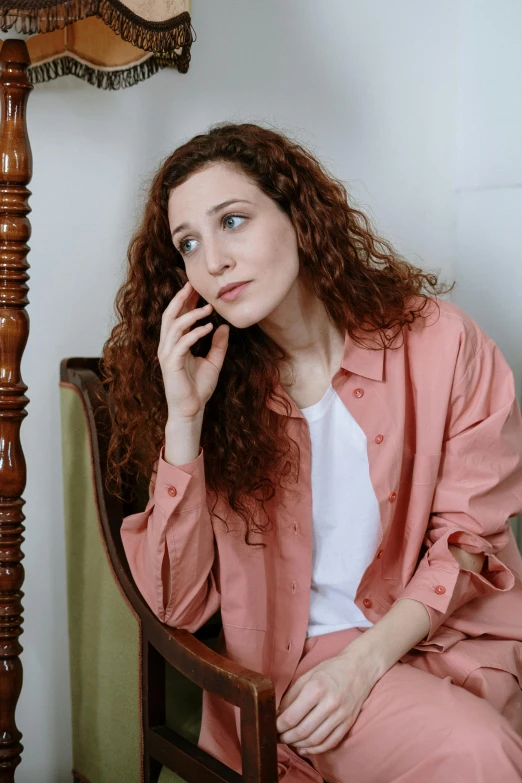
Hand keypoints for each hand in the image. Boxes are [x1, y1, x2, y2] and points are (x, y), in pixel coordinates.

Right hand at [158, 281, 229, 419]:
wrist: (191, 410)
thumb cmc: (198, 388)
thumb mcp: (214, 362)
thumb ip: (218, 345)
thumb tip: (225, 327)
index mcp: (175, 344)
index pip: (177, 316)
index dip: (186, 301)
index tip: (196, 287)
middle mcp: (167, 346)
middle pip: (170, 315)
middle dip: (181, 298)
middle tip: (193, 284)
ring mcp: (167, 354)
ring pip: (174, 326)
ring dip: (192, 315)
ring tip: (209, 308)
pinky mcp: (171, 364)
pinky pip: (181, 343)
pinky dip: (195, 333)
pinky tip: (208, 328)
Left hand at [275, 649, 376, 755]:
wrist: (360, 669)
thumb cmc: (330, 670)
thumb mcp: (307, 676)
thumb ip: (291, 695)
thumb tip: (278, 714)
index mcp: (316, 689)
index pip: (291, 717)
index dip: (278, 726)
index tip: (271, 727)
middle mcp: (329, 704)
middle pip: (302, 731)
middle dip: (286, 738)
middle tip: (277, 737)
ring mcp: (340, 716)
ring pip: (315, 740)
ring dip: (298, 745)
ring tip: (289, 742)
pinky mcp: (348, 723)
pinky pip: (330, 743)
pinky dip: (315, 749)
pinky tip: (304, 748)